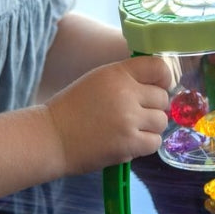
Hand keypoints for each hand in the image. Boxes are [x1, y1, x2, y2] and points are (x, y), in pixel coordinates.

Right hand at [43, 55, 172, 174]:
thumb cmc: (72, 109)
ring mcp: (129, 119)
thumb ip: (125, 79)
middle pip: (162, 98)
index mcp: (117, 73)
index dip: (163, 79)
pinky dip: (145, 144)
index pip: (158, 68)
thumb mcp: (98, 81)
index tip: (158, 88)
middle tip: (135, 115)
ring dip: (150, 127)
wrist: (51, 137)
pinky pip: (155, 142)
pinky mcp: (129, 143)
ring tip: (130, 130)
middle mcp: (126, 93)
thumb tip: (158, 86)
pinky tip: (129, 142)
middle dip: (152, 108)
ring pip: (161, 121)